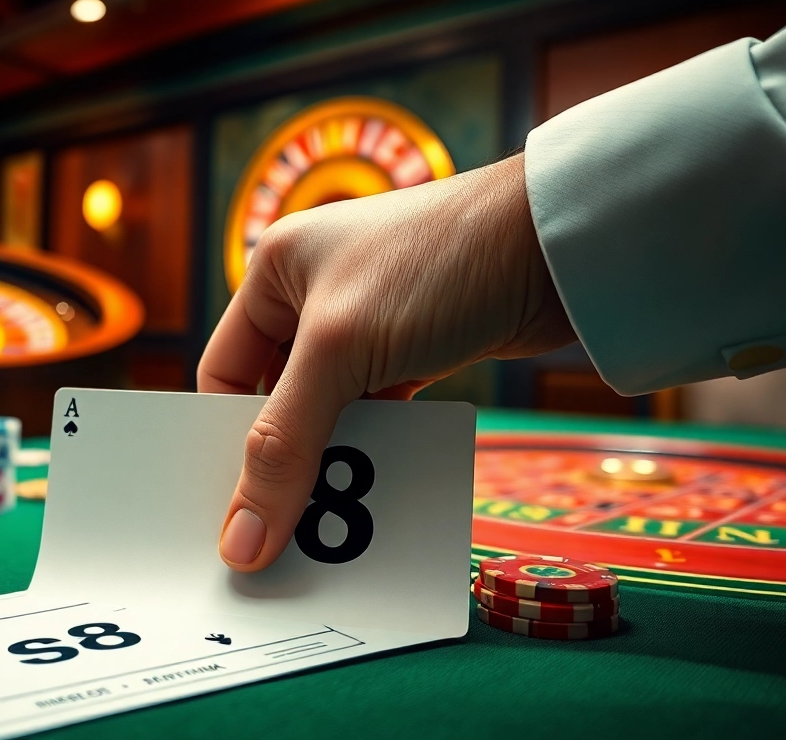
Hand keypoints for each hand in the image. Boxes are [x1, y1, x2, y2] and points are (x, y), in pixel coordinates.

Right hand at [197, 153, 574, 570]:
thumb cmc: (437, 265)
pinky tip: (388, 482)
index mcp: (274, 270)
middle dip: (284, 460)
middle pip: (278, 400)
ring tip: (339, 517)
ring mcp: (370, 321)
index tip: (234, 512)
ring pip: (334, 411)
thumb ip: (285, 449)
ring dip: (340, 459)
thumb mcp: (340, 353)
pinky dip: (384, 445)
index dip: (224, 442)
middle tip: (280, 531)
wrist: (562, 242)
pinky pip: (383, 411)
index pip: (223, 374)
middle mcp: (314, 293)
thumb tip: (240, 543)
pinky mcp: (420, 346)